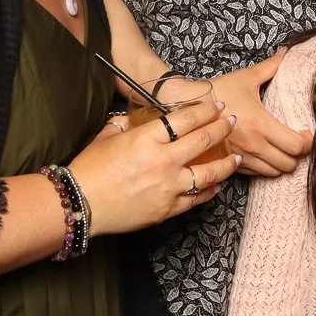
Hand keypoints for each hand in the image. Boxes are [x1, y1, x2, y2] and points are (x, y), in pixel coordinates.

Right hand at [68, 99, 239, 235]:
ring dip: (227, 164)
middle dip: (222, 129)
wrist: (79, 204)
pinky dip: (210, 190)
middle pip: (204, 140)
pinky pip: (197, 199)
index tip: (217, 107)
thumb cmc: (89, 169)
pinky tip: (217, 184)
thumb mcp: (108, 136)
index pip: (186, 119)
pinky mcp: (167, 209)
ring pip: (209, 173)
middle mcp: (162, 161)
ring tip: (237, 157)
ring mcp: (167, 187)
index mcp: (146, 139)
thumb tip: (140, 116)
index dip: (206, 111)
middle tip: (232, 122)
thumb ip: (128, 123)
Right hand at [213, 49, 311, 176]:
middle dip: (298, 155)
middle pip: (288, 164)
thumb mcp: (247, 77)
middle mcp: (253, 145)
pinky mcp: (231, 163)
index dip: (308, 142)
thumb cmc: (218, 90)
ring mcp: (241, 157)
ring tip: (283, 149)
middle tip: (298, 142)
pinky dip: (266, 167)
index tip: (306, 133)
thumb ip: (271, 66)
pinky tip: (266, 154)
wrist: (187, 106)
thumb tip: (286, 51)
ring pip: (273, 173)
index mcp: (261, 125)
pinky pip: (256, 174)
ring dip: (282, 163)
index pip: (296, 146)